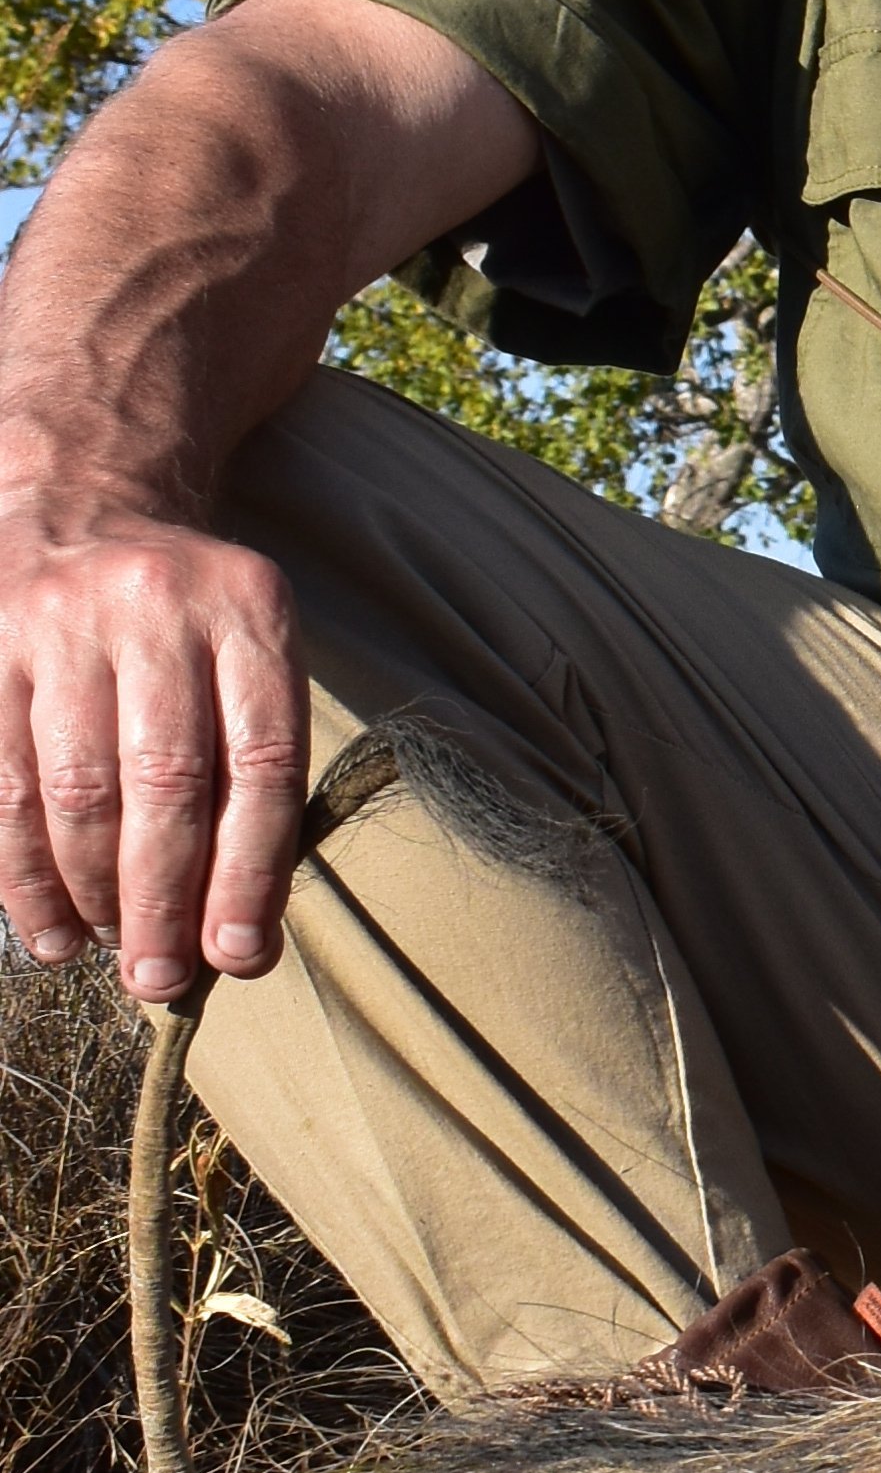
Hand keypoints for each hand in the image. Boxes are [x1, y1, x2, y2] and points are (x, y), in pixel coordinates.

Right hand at [0, 517, 312, 996]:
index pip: (263, 763)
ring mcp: (62, 620)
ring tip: (103, 950)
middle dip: (163, 900)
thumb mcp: (249, 649)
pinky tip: (43, 924)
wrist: (79, 492)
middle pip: (167, 783)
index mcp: (249, 610)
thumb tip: (238, 932)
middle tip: (159, 980)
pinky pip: (2, 780)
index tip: (240, 956)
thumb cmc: (184, 612)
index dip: (252, 873)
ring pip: (76, 788)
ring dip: (89, 891)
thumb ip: (256, 770)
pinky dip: (20, 868)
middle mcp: (157, 606)